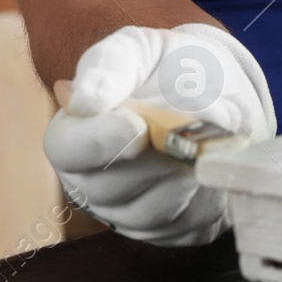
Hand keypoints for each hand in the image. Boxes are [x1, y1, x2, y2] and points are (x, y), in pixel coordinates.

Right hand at [42, 23, 275, 245]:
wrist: (214, 93)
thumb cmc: (166, 67)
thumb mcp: (138, 49)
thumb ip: (108, 66)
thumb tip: (81, 100)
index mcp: (70, 135)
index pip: (67, 151)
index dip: (99, 141)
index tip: (137, 124)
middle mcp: (89, 184)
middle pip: (111, 188)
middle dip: (155, 156)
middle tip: (189, 125)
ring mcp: (128, 216)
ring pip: (153, 210)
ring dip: (184, 173)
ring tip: (204, 139)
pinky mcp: (169, 232)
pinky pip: (187, 224)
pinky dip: (206, 193)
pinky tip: (210, 163)